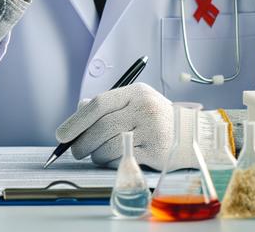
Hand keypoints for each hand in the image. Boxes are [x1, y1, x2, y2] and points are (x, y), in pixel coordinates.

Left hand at [54, 83, 224, 169]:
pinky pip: (121, 159)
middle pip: (101, 127)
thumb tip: (78, 113)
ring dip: (96, 155)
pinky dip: (110, 162)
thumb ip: (108, 105)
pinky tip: (111, 159)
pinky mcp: (155, 151)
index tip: (62, 135)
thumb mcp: (135, 102)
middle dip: (82, 142)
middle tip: (75, 151)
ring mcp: (151, 130)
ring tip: (95, 155)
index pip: (98, 104)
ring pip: (109, 145)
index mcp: (136, 92)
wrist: (192, 133)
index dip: (76, 121)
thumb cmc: (157, 118)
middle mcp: (144, 108)